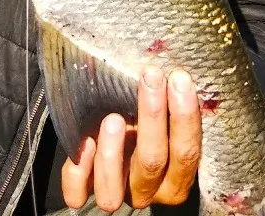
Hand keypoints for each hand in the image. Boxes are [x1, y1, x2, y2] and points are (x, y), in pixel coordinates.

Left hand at [61, 67, 201, 213]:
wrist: (116, 125)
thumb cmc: (143, 111)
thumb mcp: (162, 108)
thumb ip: (170, 100)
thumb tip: (176, 70)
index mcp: (176, 175)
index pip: (186, 153)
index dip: (184, 117)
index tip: (179, 78)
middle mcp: (149, 189)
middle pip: (152, 162)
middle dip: (153, 115)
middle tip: (151, 77)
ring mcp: (117, 193)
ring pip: (114, 191)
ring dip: (112, 153)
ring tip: (112, 119)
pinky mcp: (85, 193)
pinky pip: (78, 194)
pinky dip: (79, 172)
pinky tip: (86, 142)